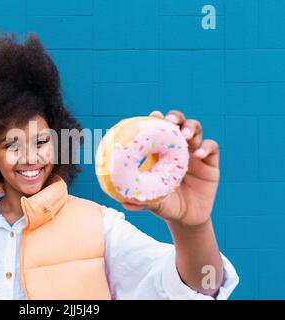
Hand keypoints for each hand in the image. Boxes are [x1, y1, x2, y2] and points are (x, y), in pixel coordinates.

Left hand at [122, 110, 219, 226]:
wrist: (187, 219)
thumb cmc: (165, 205)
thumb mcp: (153, 202)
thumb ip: (140, 201)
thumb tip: (123, 203)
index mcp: (161, 151)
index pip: (160, 129)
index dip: (157, 120)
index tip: (153, 115)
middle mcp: (179, 147)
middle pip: (179, 122)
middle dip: (175, 117)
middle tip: (170, 121)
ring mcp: (195, 153)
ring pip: (196, 129)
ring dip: (190, 128)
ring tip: (184, 136)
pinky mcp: (210, 162)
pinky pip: (212, 147)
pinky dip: (206, 147)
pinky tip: (198, 155)